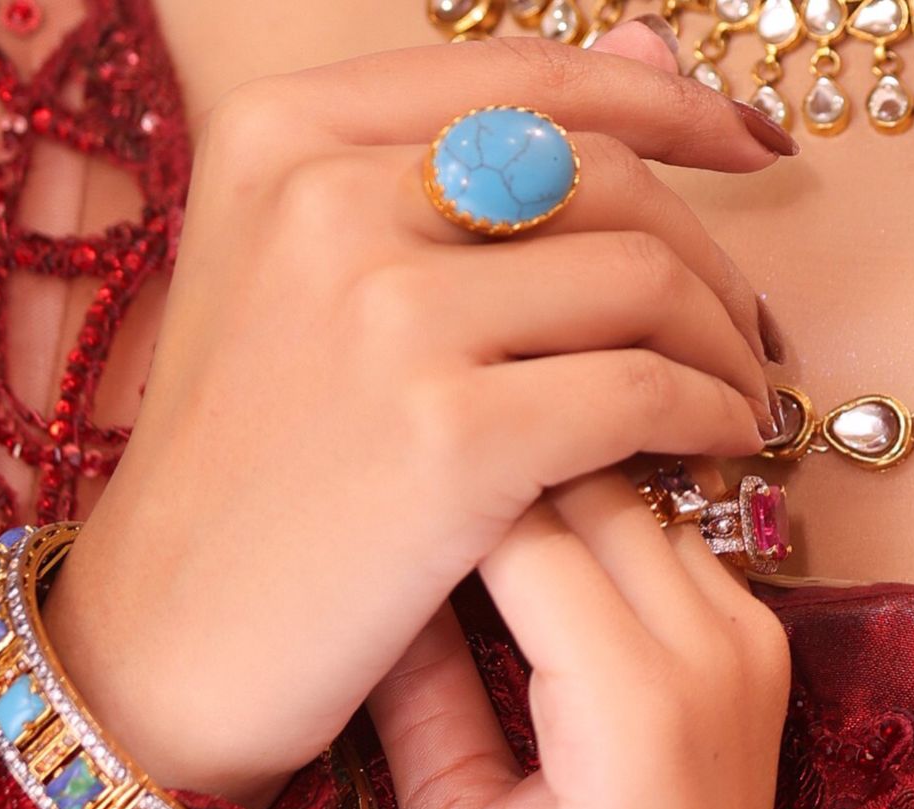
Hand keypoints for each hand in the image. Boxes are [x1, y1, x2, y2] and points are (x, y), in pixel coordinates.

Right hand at [45, 26, 788, 808]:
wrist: (165, 644)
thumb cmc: (244, 477)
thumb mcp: (303, 288)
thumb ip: (450, 170)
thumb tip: (641, 45)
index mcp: (284, 136)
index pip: (531, 84)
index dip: (668, 107)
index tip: (748, 151)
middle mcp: (329, 197)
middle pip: (604, 177)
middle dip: (709, 251)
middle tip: (746, 327)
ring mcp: (388, 315)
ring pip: (643, 279)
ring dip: (723, 341)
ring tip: (738, 398)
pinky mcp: (449, 437)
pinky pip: (644, 391)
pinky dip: (710, 414)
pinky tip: (721, 447)